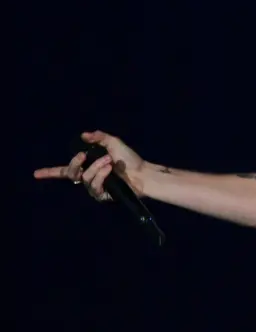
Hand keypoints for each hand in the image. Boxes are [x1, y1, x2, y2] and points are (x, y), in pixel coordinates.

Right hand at [32, 131, 147, 200]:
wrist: (143, 173)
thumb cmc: (129, 159)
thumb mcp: (113, 143)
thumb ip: (99, 137)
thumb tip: (83, 135)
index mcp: (88, 167)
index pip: (65, 171)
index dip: (49, 173)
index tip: (35, 174)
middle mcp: (89, 178)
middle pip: (71, 173)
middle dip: (74, 163)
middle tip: (83, 155)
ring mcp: (95, 188)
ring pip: (84, 178)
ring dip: (95, 167)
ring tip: (109, 161)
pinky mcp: (103, 196)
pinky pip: (94, 186)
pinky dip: (100, 175)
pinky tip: (109, 170)